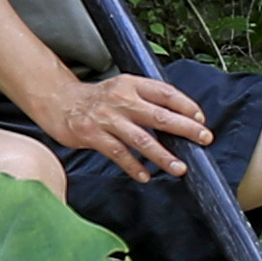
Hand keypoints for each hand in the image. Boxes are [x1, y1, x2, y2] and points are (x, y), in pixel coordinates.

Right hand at [43, 67, 217, 180]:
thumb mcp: (123, 87)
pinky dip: (133, 166)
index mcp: (132, 84)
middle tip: (204, 139)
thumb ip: (147, 98)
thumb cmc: (97, 98)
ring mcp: (107, 119)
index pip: (166, 93)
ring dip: (163, 156)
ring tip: (179, 168)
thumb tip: (180, 117)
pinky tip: (145, 176)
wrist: (58, 100)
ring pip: (141, 140)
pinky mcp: (93, 135)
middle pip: (159, 116)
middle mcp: (121, 100)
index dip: (186, 105)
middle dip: (185, 129)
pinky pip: (118, 154)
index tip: (200, 118)